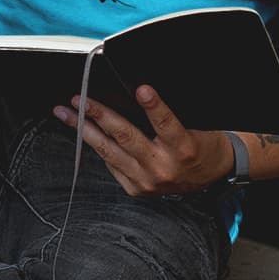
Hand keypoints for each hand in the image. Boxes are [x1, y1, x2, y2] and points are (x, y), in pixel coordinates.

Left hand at [53, 85, 231, 194]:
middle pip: (126, 136)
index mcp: (183, 148)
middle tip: (79, 100)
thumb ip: (166, 118)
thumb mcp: (194, 127)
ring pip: (110, 151)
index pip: (166, 123)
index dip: (154, 106)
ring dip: (85, 130)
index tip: (142, 89)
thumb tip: (134, 95)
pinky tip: (84, 133)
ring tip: (67, 115)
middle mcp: (164, 167)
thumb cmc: (201, 145)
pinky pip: (111, 164)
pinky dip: (98, 147)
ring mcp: (147, 181)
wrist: (212, 176)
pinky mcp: (137, 189)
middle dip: (99, 115)